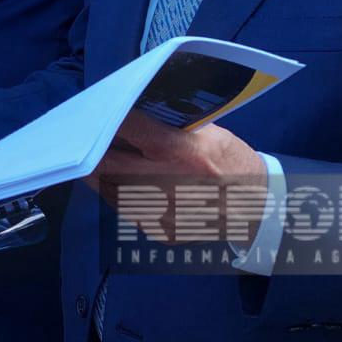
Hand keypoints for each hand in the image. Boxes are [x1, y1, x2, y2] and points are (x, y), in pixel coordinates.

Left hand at [93, 112, 264, 243]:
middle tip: (83, 137)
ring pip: (110, 191)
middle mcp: (169, 183)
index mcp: (182, 151)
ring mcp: (164, 213)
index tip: (97, 110)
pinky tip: (119, 182)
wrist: (257, 205)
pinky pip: (126, 210)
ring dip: (99, 174)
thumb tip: (130, 109)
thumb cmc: (229, 159)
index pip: (129, 128)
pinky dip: (118, 194)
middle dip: (92, 150)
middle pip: (108, 164)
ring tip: (96, 158)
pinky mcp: (162, 232)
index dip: (108, 117)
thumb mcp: (208, 131)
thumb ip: (168, 123)